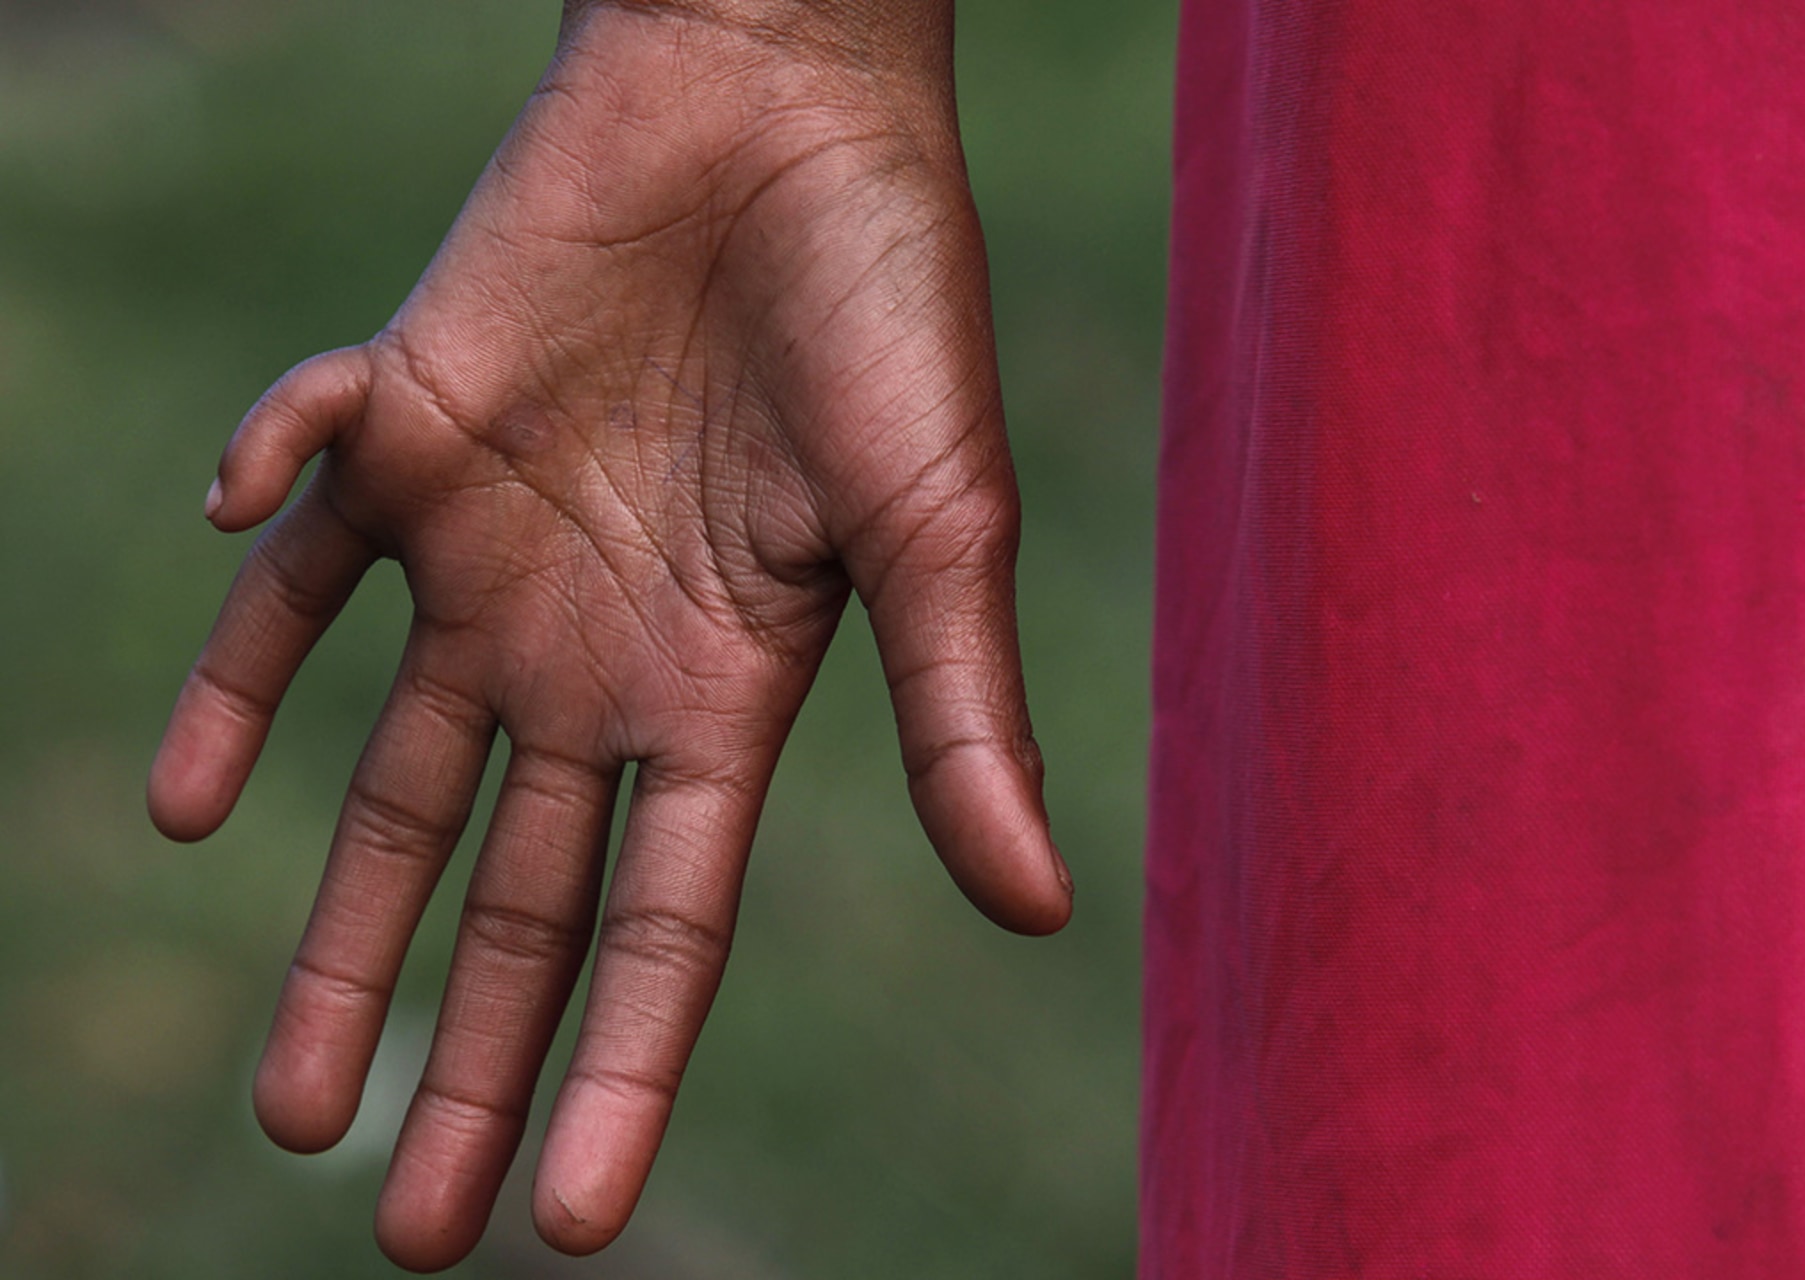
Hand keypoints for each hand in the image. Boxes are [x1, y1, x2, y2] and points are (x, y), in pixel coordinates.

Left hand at [147, 3, 1070, 1268]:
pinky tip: (191, 794)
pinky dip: (234, 658)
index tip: (562, 1219)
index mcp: (727, 687)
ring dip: (328, 932)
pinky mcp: (400, 436)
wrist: (776, 94)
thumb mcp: (934, 527)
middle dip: (463, 1051)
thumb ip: (959, 712)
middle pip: (516, 895)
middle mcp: (597, 652)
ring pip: (383, 783)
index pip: (666, 921)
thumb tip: (1040, 908)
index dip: (619, 1069)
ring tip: (288, 1101)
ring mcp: (488, 558)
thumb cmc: (886, 302)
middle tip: (402, 1224)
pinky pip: (291, 565)